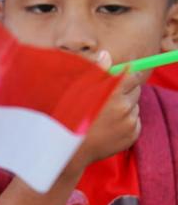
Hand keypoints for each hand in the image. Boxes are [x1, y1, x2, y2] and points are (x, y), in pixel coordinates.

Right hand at [69, 51, 143, 171]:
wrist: (70, 149)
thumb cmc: (69, 116)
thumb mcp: (77, 89)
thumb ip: (96, 70)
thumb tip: (106, 54)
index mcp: (112, 92)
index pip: (133, 76)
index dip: (127, 75)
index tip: (122, 78)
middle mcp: (125, 106)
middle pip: (136, 91)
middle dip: (125, 91)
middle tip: (107, 99)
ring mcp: (130, 122)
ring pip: (134, 107)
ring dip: (124, 108)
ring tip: (103, 115)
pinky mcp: (132, 135)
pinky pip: (134, 123)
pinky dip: (124, 123)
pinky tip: (107, 127)